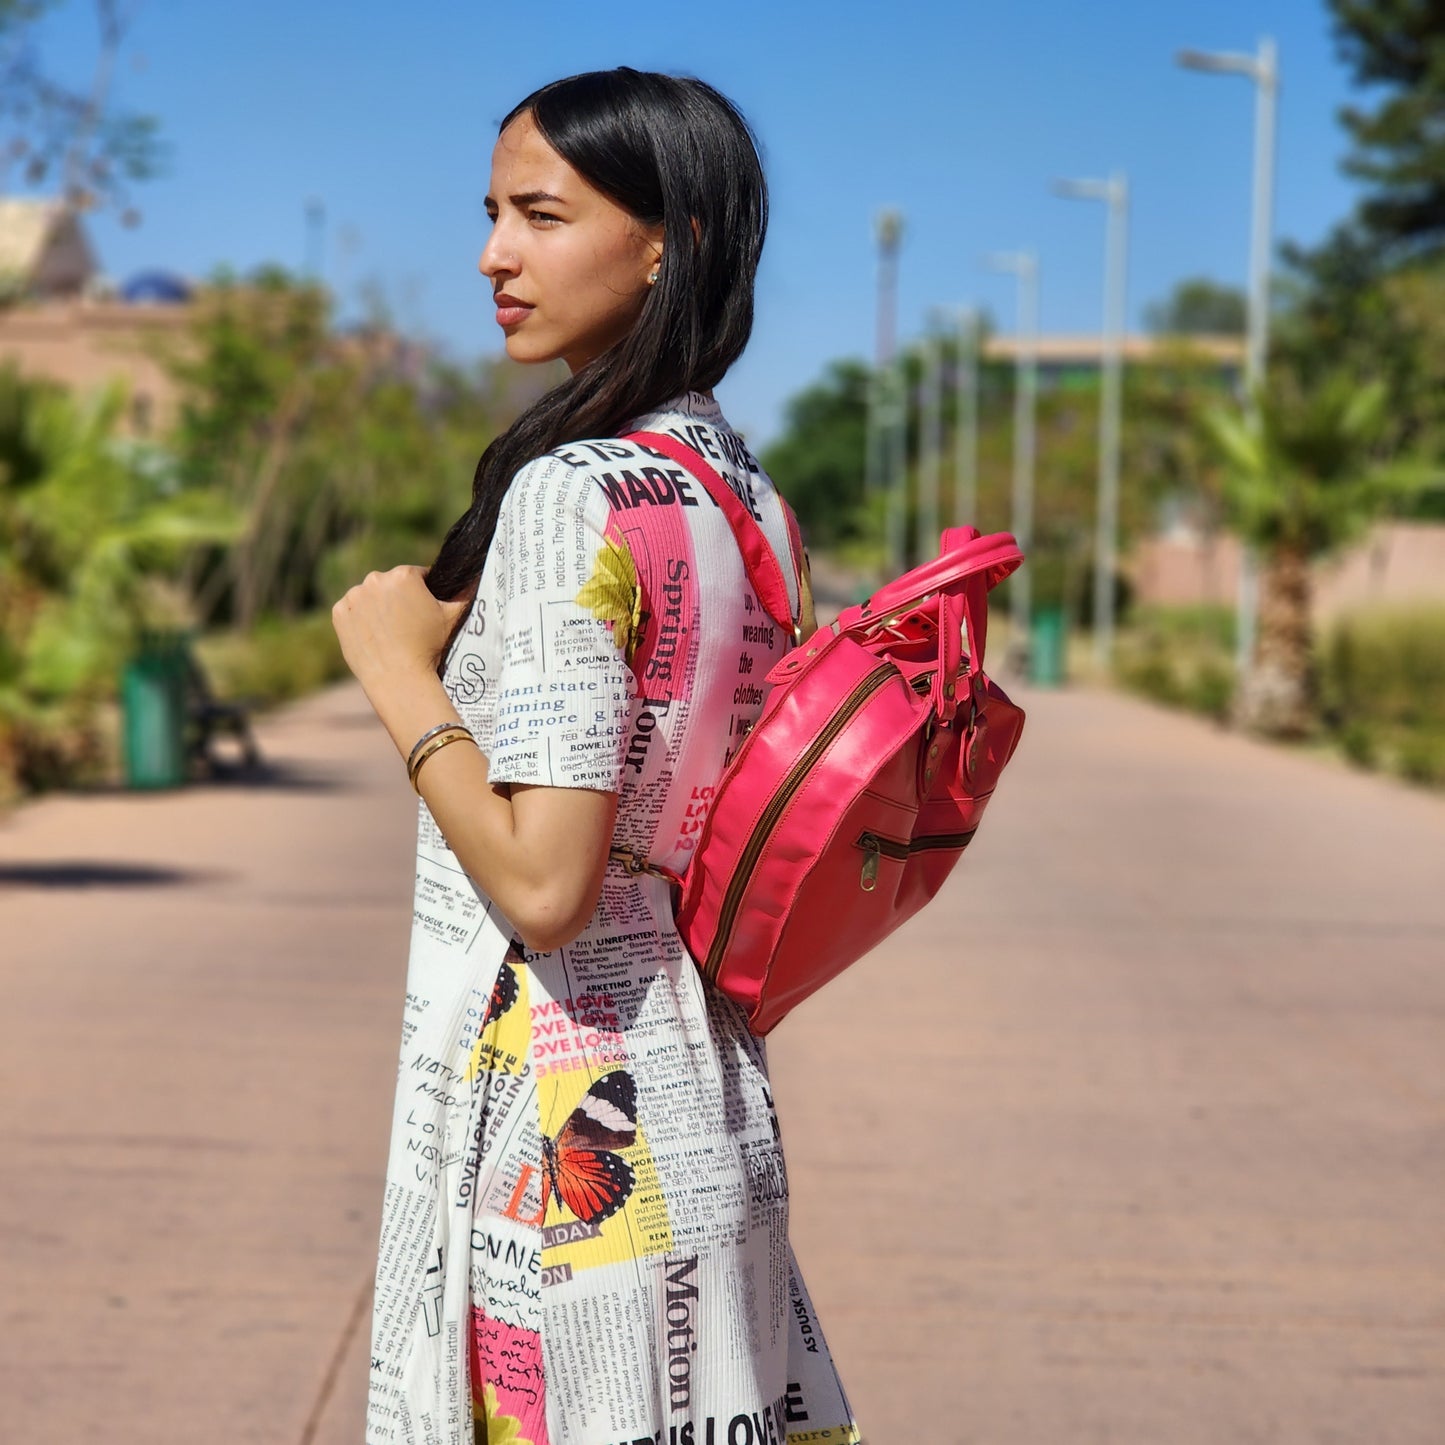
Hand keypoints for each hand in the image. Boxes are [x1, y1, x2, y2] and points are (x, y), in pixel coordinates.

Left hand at [331, 566, 468, 692]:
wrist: (399, 677)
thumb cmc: (429, 646)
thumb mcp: (453, 617)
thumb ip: (466, 592)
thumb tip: (477, 577)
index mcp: (404, 575)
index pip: (416, 576)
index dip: (423, 593)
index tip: (424, 611)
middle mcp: (375, 579)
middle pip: (390, 584)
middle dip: (398, 599)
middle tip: (407, 625)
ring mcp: (354, 596)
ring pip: (369, 596)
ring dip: (377, 608)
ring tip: (390, 632)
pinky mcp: (339, 613)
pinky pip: (351, 611)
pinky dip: (359, 620)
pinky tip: (373, 635)